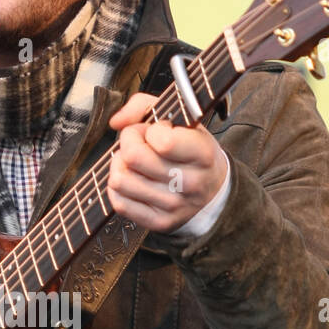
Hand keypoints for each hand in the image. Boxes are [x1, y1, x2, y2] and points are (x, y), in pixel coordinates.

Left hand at [107, 93, 228, 233]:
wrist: (212, 192)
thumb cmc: (191, 149)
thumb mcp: (181, 119)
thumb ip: (144, 106)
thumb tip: (116, 122)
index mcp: (202, 153)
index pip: (162, 141)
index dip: (147, 130)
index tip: (154, 131)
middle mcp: (190, 183)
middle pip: (133, 158)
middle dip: (128, 143)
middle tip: (137, 143)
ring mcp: (173, 206)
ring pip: (120, 180)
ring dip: (120, 165)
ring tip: (134, 162)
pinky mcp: (158, 222)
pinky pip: (119, 203)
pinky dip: (118, 188)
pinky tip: (131, 179)